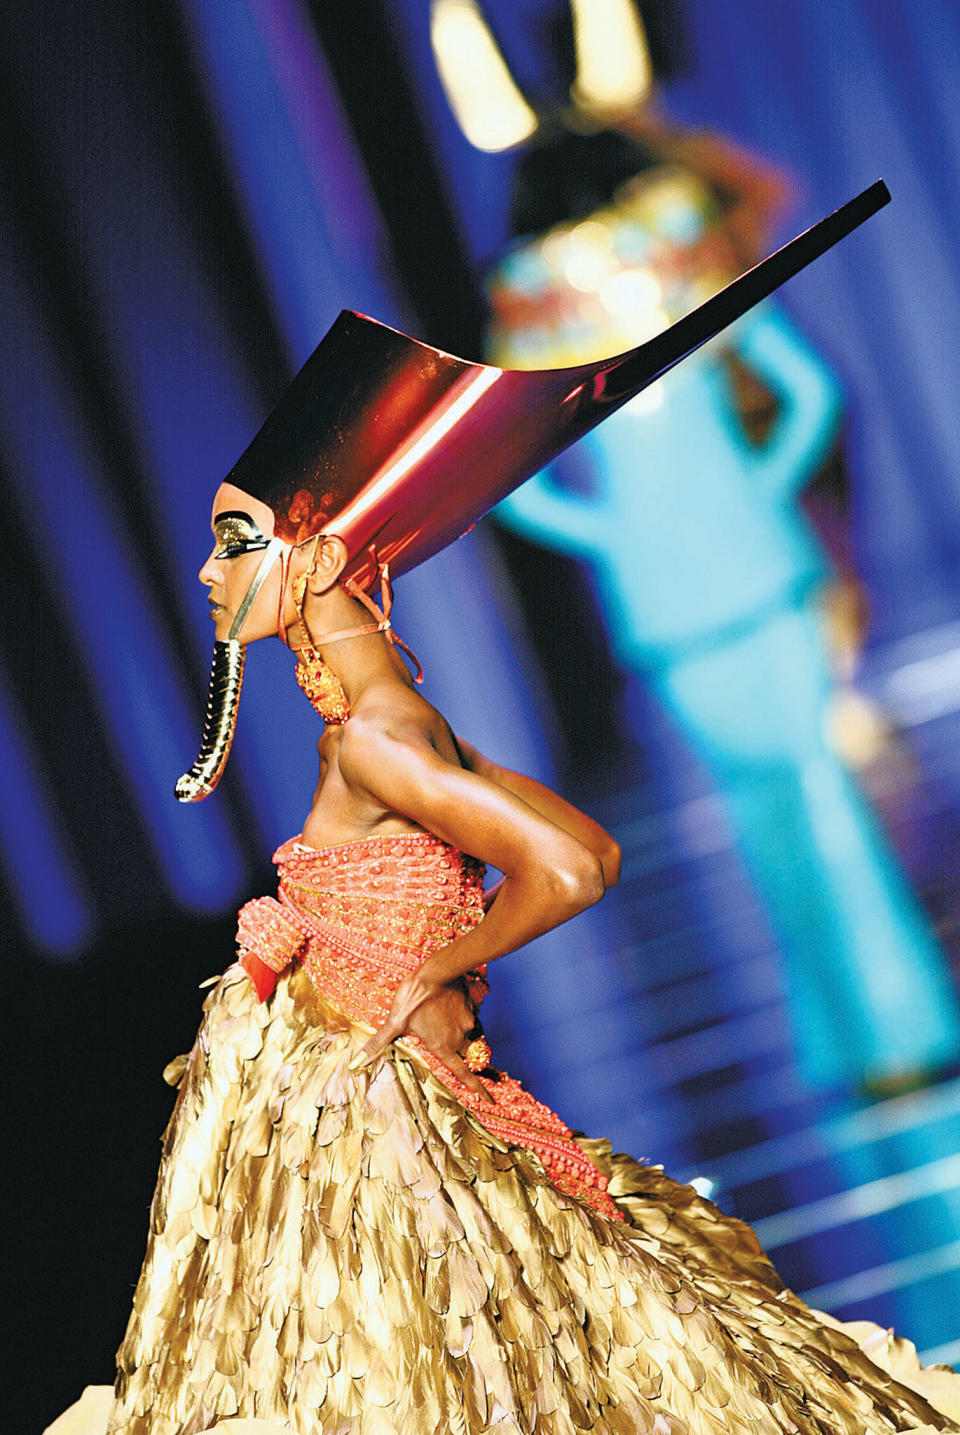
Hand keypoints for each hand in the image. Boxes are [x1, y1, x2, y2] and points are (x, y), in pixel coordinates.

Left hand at [359, 975, 493, 1102]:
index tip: (489, 1100)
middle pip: (469, 1055)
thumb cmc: (413, 998)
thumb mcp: (395, 1020)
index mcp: (442, 1046)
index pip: (463, 1073)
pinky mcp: (471, 1008)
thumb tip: (359, 1061)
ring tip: (444, 1019)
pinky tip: (450, 1005)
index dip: (476, 1088)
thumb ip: (380, 1042)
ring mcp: (467, 1022)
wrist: (435, 972)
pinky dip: (462, 1015)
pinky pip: (470, 1016)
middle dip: (471, 1058)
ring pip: (469, 1034)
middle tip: (466, 1055)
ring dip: (462, 1033)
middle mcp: (458, 1038)